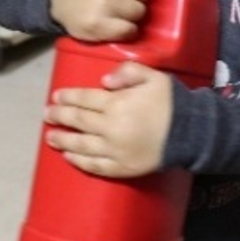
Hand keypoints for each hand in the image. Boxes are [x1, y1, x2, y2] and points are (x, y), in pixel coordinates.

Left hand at [44, 62, 172, 177]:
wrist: (191, 133)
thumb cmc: (171, 102)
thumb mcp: (153, 76)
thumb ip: (128, 72)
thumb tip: (103, 81)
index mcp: (117, 104)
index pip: (85, 99)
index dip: (68, 97)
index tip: (56, 96)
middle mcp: (111, 128)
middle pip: (79, 121)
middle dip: (60, 117)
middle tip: (47, 114)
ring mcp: (115, 151)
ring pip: (82, 145)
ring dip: (63, 140)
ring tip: (50, 137)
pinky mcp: (122, 168)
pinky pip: (96, 166)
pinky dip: (80, 162)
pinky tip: (69, 157)